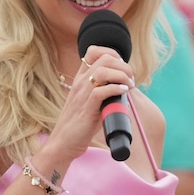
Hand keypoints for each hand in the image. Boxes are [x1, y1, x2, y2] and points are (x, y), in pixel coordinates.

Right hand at [40, 45, 134, 166]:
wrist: (63, 143)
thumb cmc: (80, 124)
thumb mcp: (90, 101)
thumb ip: (102, 91)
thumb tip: (124, 87)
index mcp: (80, 79)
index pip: (94, 51)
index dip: (113, 54)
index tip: (123, 67)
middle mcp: (80, 82)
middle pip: (104, 58)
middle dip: (123, 65)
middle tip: (130, 79)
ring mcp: (82, 94)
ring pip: (103, 71)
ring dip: (121, 75)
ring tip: (129, 85)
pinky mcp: (86, 109)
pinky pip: (101, 91)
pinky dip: (116, 89)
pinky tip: (123, 92)